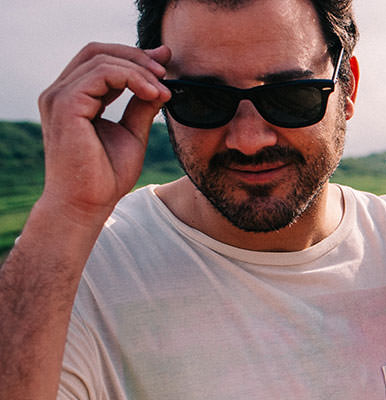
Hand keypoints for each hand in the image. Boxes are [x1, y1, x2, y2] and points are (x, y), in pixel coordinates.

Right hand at [36, 43, 171, 223]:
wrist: (87, 204)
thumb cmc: (106, 176)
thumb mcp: (132, 133)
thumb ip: (141, 106)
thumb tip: (159, 85)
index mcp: (73, 97)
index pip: (100, 60)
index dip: (133, 56)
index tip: (165, 62)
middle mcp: (60, 92)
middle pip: (98, 51)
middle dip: (137, 56)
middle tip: (166, 70)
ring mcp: (59, 96)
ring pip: (102, 59)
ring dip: (140, 70)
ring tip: (164, 91)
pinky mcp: (65, 104)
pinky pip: (101, 73)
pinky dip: (132, 78)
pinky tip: (153, 94)